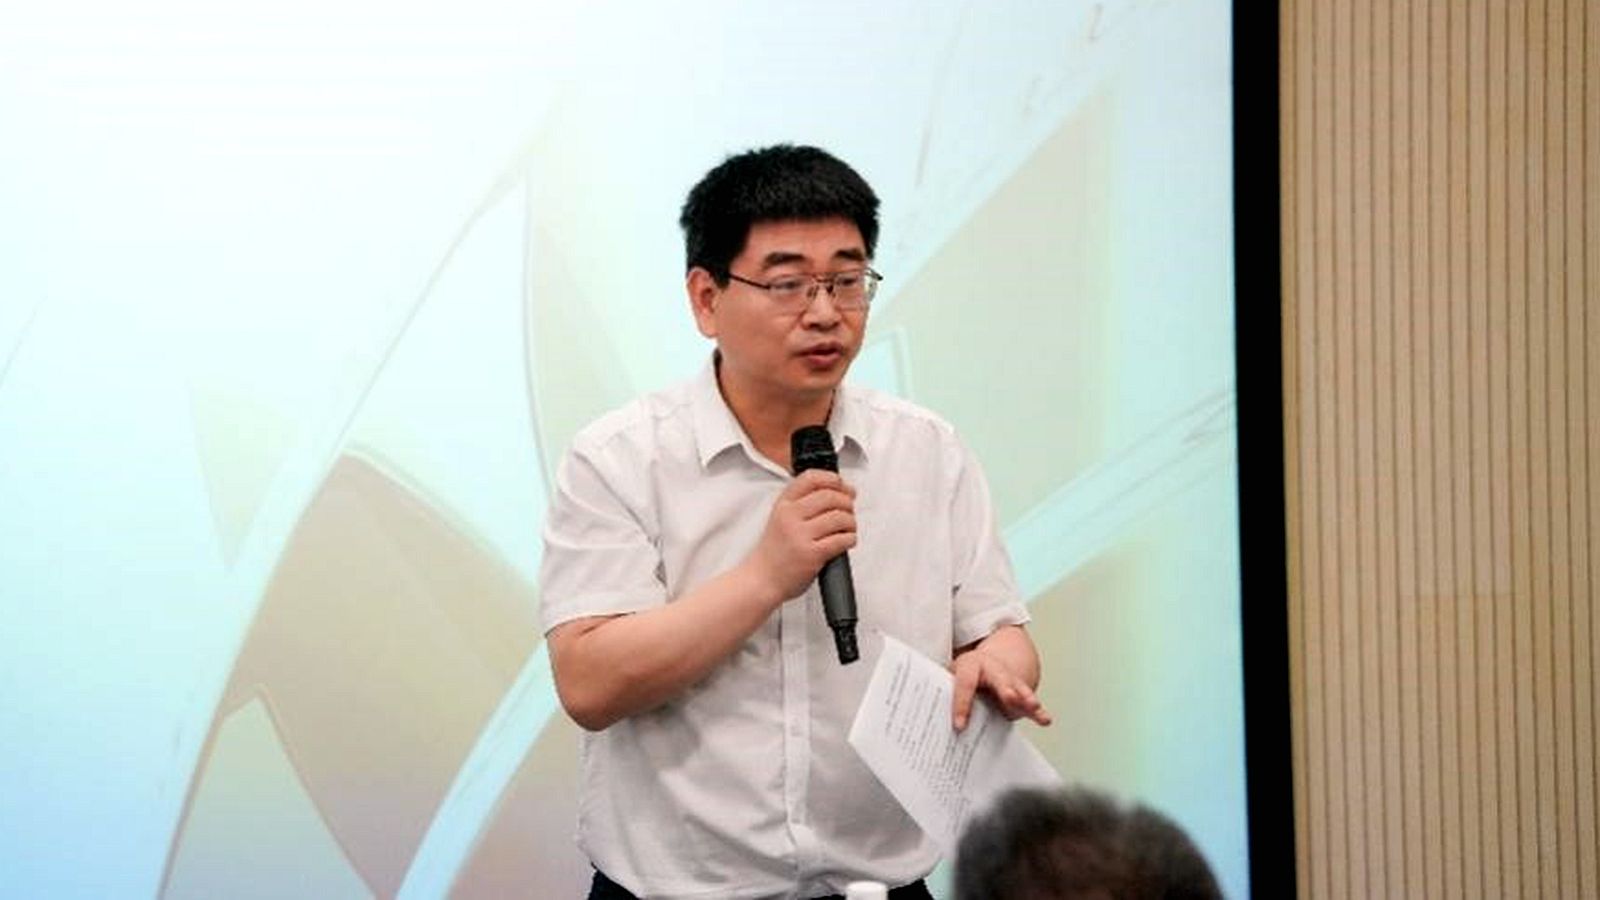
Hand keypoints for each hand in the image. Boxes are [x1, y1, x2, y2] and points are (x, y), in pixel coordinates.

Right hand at [748, 469, 856, 600]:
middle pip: (830, 496)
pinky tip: (846, 541)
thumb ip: (801, 504)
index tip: (842, 486)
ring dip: (851, 522)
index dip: (832, 479)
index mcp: (783, 505)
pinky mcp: (812, 554)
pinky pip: (841, 539)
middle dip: (847, 502)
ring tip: (848, 528)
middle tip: (849, 509)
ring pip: (839, 517)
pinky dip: (850, 539)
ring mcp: (801, 535)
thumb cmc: (774, 552)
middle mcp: (790, 516)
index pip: (811, 478)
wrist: (761, 580)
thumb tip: (836, 492)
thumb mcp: (780, 518)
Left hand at [950, 648, 1052, 731]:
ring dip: (1027, 698)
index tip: (959, 726)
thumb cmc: (964, 675)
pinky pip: (1029, 703)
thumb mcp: (950, 676)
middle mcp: (994, 670)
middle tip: (1009, 697)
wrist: (986, 663)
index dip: (962, 704)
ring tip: (1034, 706)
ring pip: (1020, 689)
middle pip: (1000, 680)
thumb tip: (930, 719)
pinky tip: (1045, 720)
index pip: (965, 683)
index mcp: (971, 664)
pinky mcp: (1020, 693)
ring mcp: (1010, 680)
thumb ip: (943, 692)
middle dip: (1005, 689)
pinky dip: (1038, 712)